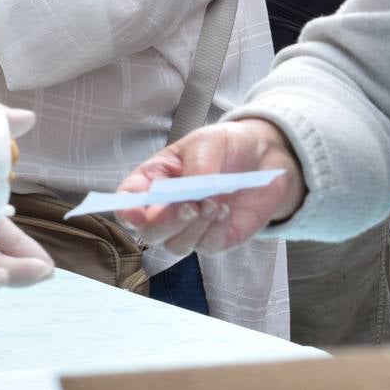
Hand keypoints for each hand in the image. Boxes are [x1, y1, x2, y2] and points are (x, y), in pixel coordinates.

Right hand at [115, 118, 305, 255]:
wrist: (264, 158)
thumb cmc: (226, 146)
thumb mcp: (207, 143)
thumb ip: (196, 166)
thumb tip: (189, 191)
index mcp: (154, 179)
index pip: (128, 201)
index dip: (125, 210)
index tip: (134, 212)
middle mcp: (167, 208)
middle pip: (150, 232)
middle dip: (167, 222)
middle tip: (190, 205)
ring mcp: (190, 227)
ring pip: (176, 245)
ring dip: (193, 227)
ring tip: (215, 202)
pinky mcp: (214, 240)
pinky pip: (205, 246)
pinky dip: (214, 230)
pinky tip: (225, 211)